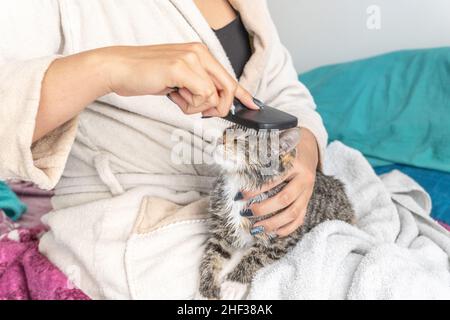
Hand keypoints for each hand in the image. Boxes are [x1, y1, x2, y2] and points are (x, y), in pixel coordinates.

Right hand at [101, 43, 258, 115]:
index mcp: (200, 53)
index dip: (242, 94)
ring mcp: (191, 58)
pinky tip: (173, 94)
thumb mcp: (178, 81)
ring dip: (195, 106)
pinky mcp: (181, 67)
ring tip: (176, 95)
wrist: (119, 69)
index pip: (228, 77)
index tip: (252, 105)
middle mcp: (199, 52)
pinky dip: (189, 104)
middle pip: (228, 88)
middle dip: (219, 108)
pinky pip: (202, 96)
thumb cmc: (146, 75)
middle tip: (200, 111)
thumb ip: (197, 87)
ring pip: (214, 95)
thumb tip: (215, 104)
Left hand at [242, 128, 318, 237]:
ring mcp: (308, 191)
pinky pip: (300, 218)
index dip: (255, 190)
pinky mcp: (308, 199)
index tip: (239, 196)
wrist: (308, 145)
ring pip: (293, 213)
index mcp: (294, 163)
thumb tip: (228, 155)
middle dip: (263, 209)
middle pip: (284, 199)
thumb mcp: (274, 144)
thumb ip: (257, 152)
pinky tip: (274, 233)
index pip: (273, 180)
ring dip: (273, 223)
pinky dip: (288, 228)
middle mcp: (304, 178)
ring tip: (256, 229)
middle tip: (245, 213)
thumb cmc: (285, 145)